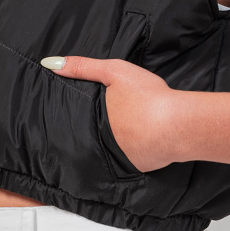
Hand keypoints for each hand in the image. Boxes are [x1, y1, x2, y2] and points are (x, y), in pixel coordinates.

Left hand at [40, 53, 177, 171]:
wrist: (179, 124)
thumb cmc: (147, 96)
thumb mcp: (115, 72)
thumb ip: (83, 67)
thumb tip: (50, 63)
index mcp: (94, 122)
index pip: (77, 122)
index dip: (77, 118)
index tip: (73, 116)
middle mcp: (103, 144)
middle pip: (94, 136)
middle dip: (97, 130)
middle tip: (106, 121)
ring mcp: (121, 158)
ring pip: (113, 149)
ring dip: (116, 142)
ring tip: (124, 130)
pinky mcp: (139, 167)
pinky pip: (131, 158)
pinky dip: (134, 150)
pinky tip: (141, 141)